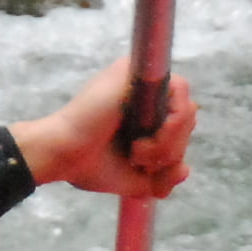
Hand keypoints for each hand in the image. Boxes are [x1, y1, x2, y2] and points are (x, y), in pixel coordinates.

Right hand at [8, 57, 196, 199]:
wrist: (64, 155)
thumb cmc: (89, 165)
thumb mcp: (135, 179)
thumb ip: (163, 178)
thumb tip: (184, 170)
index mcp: (141, 111)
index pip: (181, 125)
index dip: (173, 150)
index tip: (148, 168)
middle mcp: (142, 91)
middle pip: (188, 120)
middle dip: (171, 151)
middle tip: (139, 162)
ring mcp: (138, 78)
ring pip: (187, 109)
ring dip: (167, 144)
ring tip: (137, 154)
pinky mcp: (136, 71)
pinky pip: (180, 91)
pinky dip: (170, 127)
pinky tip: (141, 144)